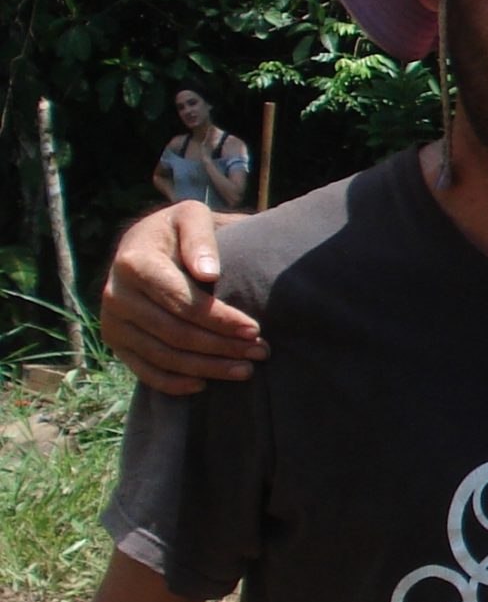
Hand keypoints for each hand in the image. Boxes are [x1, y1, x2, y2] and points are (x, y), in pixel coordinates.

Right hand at [99, 203, 263, 393]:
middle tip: (262, 352)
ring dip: (207, 368)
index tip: (254, 329)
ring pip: (163, 356)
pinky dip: (174, 383)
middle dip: (222, 346)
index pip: (182, 301)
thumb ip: (200, 239)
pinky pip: (144, 370)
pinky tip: (205, 385)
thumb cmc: (179, 229)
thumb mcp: (191, 216)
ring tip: (246, 370)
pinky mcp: (115, 341)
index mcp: (134, 262)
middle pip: (175, 333)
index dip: (220, 319)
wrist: (147, 242)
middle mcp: (115, 294)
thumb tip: (209, 273)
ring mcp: (112, 321)